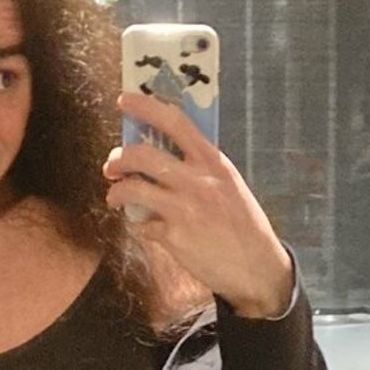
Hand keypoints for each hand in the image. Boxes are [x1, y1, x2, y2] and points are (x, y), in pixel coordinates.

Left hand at [103, 91, 293, 317]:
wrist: (257, 268)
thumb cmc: (243, 226)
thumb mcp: (229, 185)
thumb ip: (201, 168)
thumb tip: (162, 154)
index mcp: (214, 162)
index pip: (175, 121)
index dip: (145, 106)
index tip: (124, 101)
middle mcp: (198, 181)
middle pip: (143, 154)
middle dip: (119, 157)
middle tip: (112, 165)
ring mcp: (184, 209)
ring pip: (133, 189)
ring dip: (116, 191)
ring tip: (115, 197)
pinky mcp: (174, 237)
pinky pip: (142, 224)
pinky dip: (140, 225)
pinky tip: (147, 228)